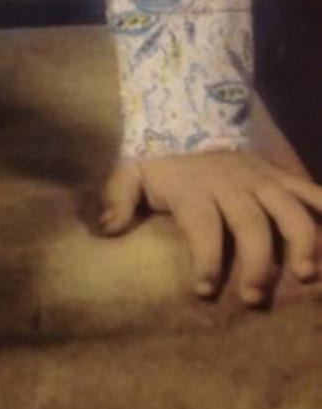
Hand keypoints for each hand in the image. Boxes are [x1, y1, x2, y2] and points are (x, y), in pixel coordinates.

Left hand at [99, 149, 321, 303]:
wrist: (188, 111)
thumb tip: (107, 229)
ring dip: (301, 241)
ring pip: (289, 209)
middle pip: (249, 224)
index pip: (202, 225)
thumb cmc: (161, 156)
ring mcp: (261, 179)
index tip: (204, 290)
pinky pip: (312, 190)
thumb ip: (119, 197)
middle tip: (254, 297)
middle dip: (256, 262)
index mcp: (194, 188)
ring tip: (306, 273)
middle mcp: (232, 184)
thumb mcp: (132, 170)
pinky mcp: (281, 176)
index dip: (206, 258)